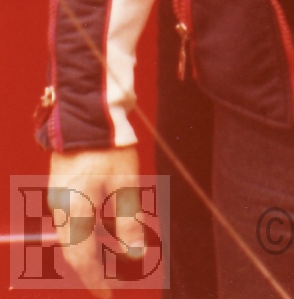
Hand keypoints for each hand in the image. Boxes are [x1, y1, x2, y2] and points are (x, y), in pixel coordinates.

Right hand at [48, 147, 144, 296]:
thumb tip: (136, 254)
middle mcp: (61, 210)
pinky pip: (68, 222)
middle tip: (109, 284)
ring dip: (87, 252)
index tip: (107, 296)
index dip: (96, 281)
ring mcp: (57, 198)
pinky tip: (100, 231)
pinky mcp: (59, 187)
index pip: (83, 260)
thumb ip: (128, 222)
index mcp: (76, 213)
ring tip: (108, 261)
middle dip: (91, 271)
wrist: (87, 113)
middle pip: (73, 252)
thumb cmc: (110, 148)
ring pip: (69, 238)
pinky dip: (83, 234)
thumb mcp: (125, 185)